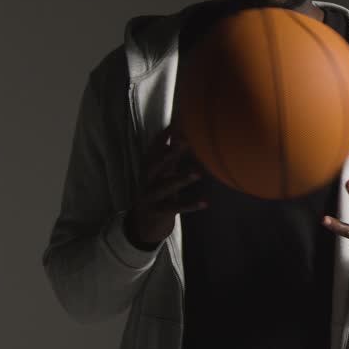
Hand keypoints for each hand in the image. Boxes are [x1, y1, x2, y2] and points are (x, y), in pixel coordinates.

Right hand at [124, 122, 207, 248]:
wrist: (143, 225)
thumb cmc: (158, 194)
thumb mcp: (162, 175)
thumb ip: (171, 158)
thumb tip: (184, 135)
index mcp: (149, 170)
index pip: (153, 150)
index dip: (163, 137)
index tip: (175, 123)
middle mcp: (147, 181)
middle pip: (156, 165)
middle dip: (169, 152)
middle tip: (185, 141)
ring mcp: (151, 197)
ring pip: (164, 187)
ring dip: (180, 179)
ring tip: (197, 173)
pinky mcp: (159, 212)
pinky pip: (175, 208)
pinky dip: (190, 205)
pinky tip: (205, 203)